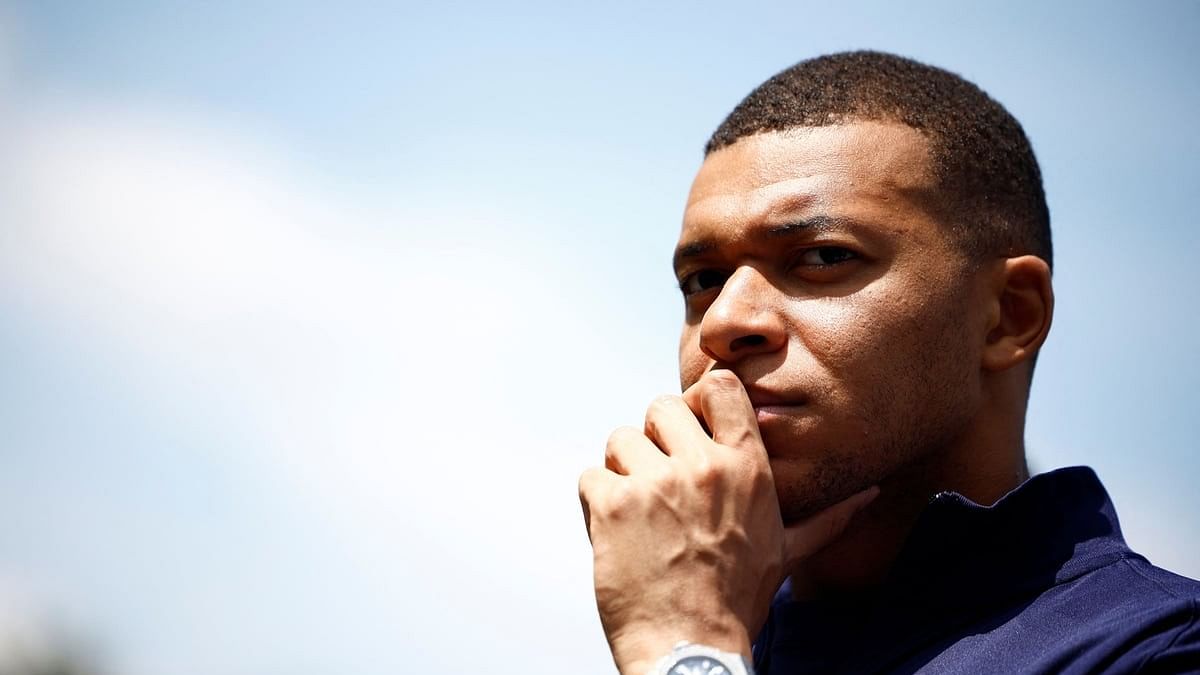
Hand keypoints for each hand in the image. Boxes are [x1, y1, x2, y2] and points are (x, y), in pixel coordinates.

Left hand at [579, 370, 877, 673]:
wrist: (691, 649)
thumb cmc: (736, 601)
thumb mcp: (786, 552)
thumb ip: (827, 518)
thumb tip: (869, 496)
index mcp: (747, 468)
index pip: (719, 387)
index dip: (697, 401)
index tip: (690, 430)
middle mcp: (702, 467)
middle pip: (660, 407)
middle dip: (654, 439)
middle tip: (659, 480)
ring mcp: (655, 483)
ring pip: (620, 440)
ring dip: (622, 471)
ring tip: (638, 512)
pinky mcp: (613, 505)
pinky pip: (591, 477)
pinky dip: (596, 502)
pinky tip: (617, 533)